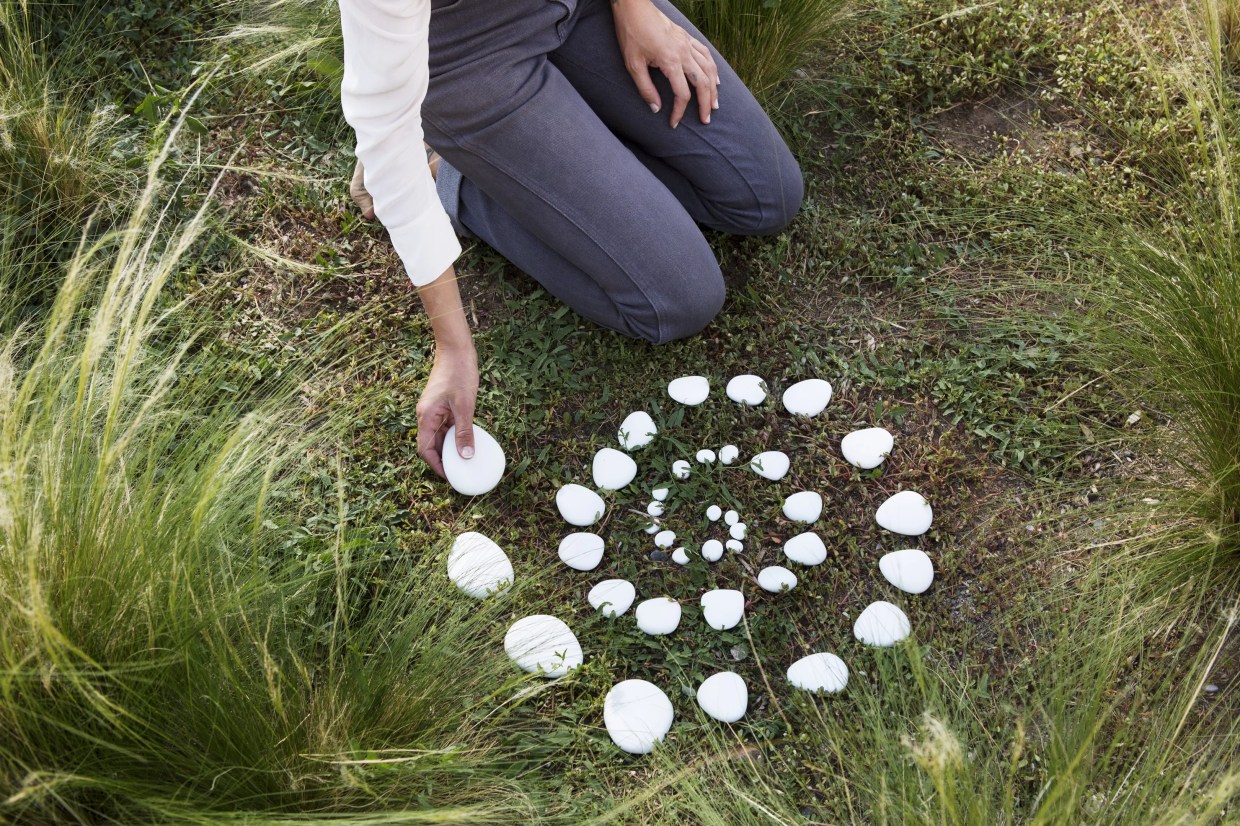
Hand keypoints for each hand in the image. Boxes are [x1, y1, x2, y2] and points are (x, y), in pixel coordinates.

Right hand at [416, 345, 478, 477]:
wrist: (456, 349)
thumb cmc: (458, 374)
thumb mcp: (465, 406)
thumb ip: (464, 431)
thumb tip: (466, 456)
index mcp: (426, 417)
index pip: (425, 449)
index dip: (435, 465)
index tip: (449, 476)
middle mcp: (426, 415)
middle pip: (431, 444)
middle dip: (443, 459)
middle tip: (459, 472)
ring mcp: (433, 409)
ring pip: (439, 435)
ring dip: (449, 447)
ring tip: (464, 460)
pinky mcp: (441, 404)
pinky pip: (445, 425)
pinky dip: (454, 434)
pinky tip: (467, 439)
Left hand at [612, 0, 718, 128]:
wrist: (634, 7)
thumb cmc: (631, 34)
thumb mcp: (633, 65)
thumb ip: (645, 89)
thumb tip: (655, 109)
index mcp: (671, 61)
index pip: (682, 93)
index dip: (679, 112)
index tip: (673, 123)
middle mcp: (684, 52)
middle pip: (703, 83)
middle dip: (705, 104)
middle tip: (705, 120)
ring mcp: (687, 44)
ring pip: (709, 68)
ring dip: (713, 88)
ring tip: (714, 104)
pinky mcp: (687, 37)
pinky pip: (706, 54)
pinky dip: (712, 68)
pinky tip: (715, 78)